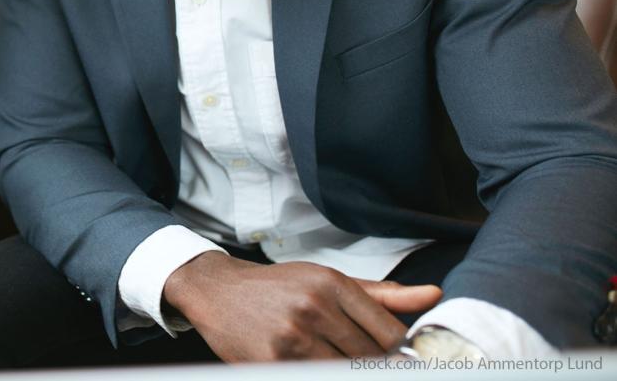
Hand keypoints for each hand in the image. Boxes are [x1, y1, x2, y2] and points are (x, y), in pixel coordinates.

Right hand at [164, 251, 440, 361]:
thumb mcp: (327, 279)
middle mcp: (314, 307)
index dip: (401, 356)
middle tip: (366, 362)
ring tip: (333, 357)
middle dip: (376, 368)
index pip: (390, 334)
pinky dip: (322, 375)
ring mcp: (293, 337)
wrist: (217, 291)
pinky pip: (315, 377)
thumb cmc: (277, 287)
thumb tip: (434, 295)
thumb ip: (382, 294)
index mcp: (333, 283)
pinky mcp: (273, 362)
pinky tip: (315, 365)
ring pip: (346, 372)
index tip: (399, 361)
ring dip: (349, 372)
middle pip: (371, 359)